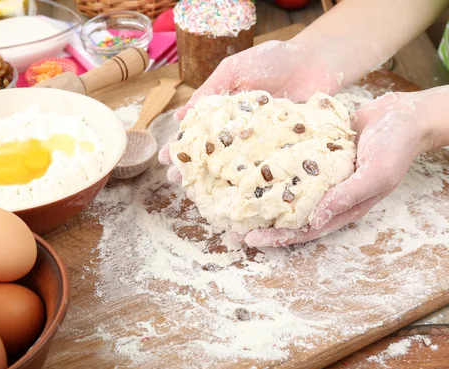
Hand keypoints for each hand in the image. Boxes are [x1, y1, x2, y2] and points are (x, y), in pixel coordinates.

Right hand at [158, 39, 343, 182]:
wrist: (316, 60)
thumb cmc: (273, 59)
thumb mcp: (235, 69)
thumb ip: (211, 90)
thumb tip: (183, 116)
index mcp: (224, 112)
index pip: (197, 133)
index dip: (181, 147)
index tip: (166, 160)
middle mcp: (239, 131)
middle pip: (212, 154)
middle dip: (193, 169)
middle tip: (178, 181)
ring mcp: (260, 143)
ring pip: (235, 166)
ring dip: (217, 180)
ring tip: (200, 193)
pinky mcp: (282, 150)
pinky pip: (265, 167)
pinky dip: (253, 181)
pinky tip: (239, 193)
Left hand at [243, 90, 434, 246]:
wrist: (402, 114)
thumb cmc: (395, 147)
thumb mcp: (376, 175)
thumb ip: (347, 196)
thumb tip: (315, 219)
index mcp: (342, 207)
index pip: (306, 230)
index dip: (279, 237)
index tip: (252, 239)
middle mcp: (328, 196)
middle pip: (290, 216)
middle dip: (263, 224)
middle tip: (233, 229)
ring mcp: (320, 177)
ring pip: (287, 194)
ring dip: (263, 200)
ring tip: (236, 203)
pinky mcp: (315, 157)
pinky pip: (291, 168)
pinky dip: (273, 172)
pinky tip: (251, 171)